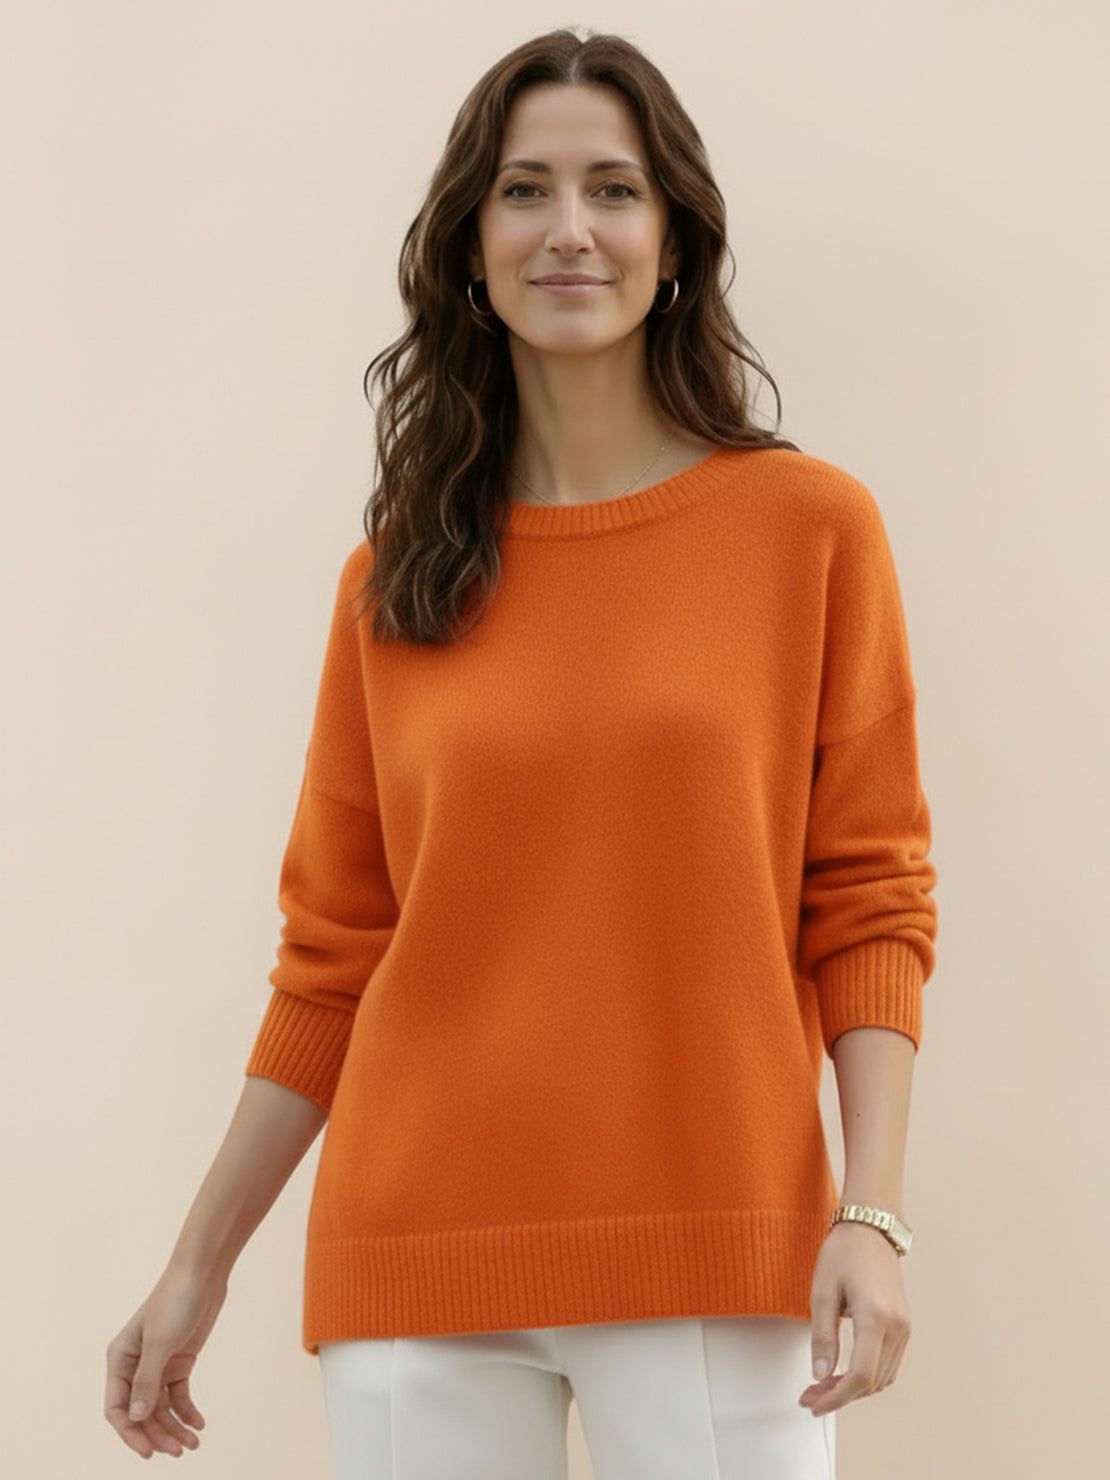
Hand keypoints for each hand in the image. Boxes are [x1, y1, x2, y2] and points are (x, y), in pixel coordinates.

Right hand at [104, 1262, 227, 1458]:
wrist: (203, 1273)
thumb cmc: (175, 1301)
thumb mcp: (160, 1342)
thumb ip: (147, 1381)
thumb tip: (135, 1418)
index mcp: (119, 1360)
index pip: (117, 1408)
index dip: (131, 1433)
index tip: (149, 1453)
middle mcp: (135, 1367)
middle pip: (141, 1413)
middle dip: (158, 1434)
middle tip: (179, 1451)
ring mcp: (158, 1366)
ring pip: (161, 1408)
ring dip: (174, 1427)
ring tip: (192, 1444)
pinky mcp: (179, 1362)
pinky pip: (179, 1396)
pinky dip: (187, 1411)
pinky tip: (198, 1424)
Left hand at [798, 1221, 910, 1417]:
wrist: (870, 1228)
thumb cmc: (844, 1253)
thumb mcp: (822, 1291)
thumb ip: (822, 1336)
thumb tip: (820, 1375)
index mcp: (876, 1318)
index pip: (860, 1376)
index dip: (836, 1397)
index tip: (813, 1404)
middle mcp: (896, 1328)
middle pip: (872, 1382)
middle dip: (840, 1396)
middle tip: (809, 1395)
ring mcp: (904, 1328)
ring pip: (882, 1378)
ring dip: (853, 1389)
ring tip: (822, 1386)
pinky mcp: (903, 1327)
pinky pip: (888, 1365)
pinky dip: (867, 1377)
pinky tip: (843, 1374)